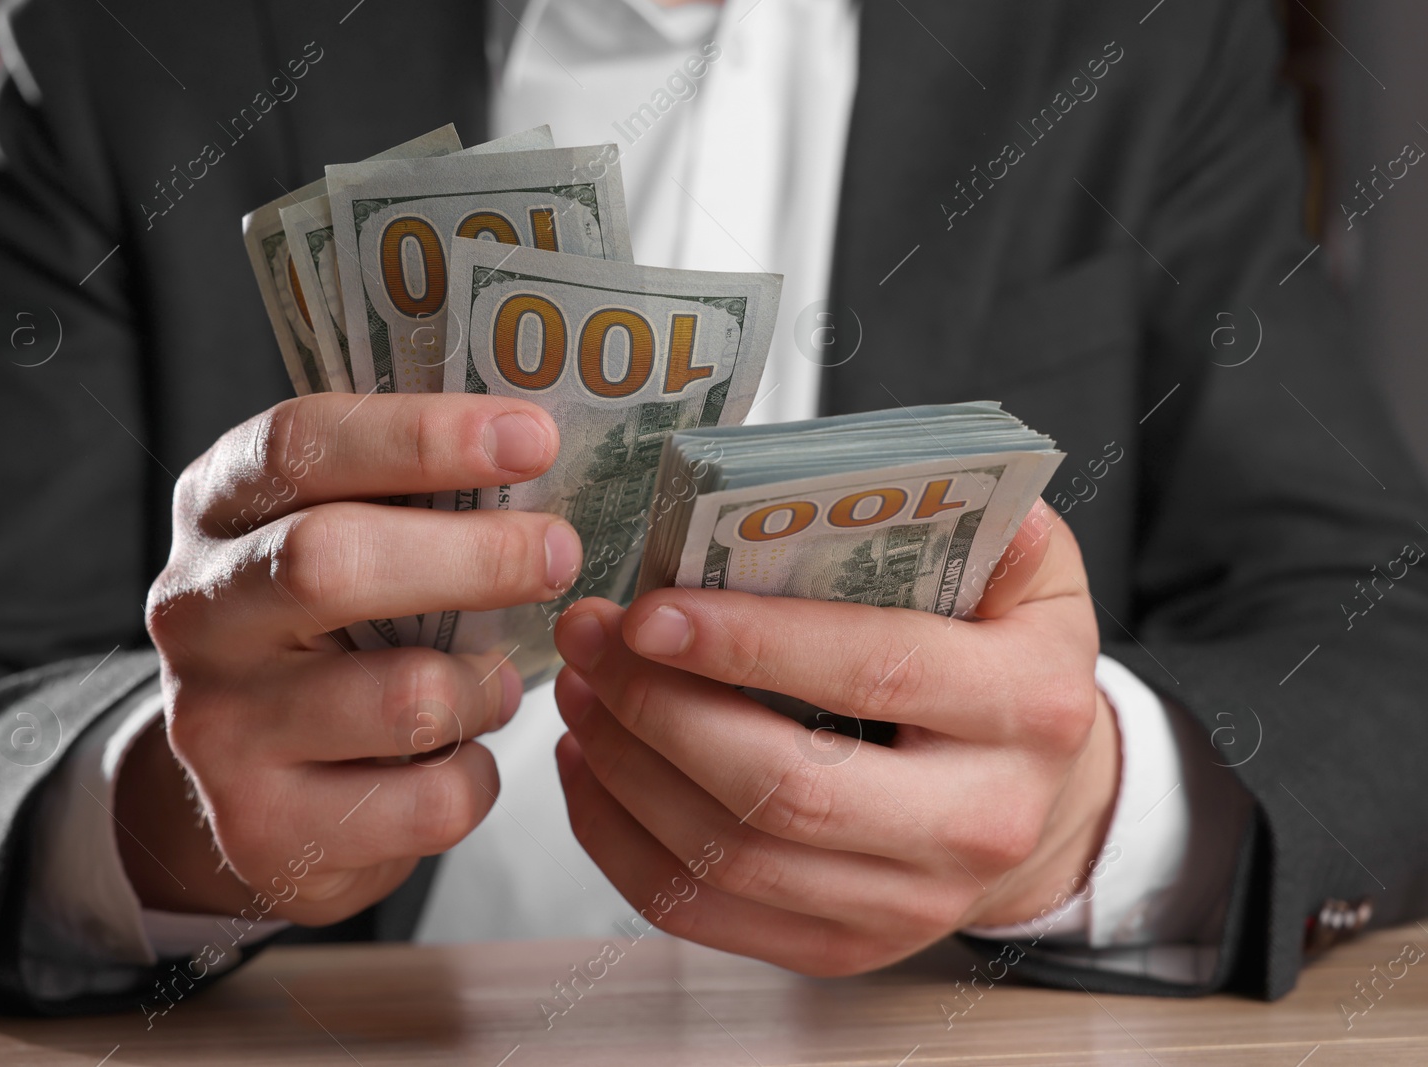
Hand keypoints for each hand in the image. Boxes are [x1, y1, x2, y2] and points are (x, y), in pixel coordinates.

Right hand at [125, 393, 581, 921]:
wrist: (259, 792)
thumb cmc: (337, 637)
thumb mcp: (347, 544)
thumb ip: (412, 497)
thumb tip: (543, 453)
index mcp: (220, 508)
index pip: (301, 444)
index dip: (422, 434)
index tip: (532, 438)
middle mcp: (197, 611)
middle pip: (329, 560)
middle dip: (472, 555)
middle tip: (559, 553)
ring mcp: (218, 727)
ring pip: (401, 697)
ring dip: (485, 688)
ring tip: (498, 686)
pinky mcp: (264, 828)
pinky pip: (426, 801)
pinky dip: (476, 778)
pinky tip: (460, 762)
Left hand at [550, 501, 1118, 975]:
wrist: (1041, 801)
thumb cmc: (1008, 661)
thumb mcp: (1028, 575)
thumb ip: (974, 519)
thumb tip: (898, 483)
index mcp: (1026, 706)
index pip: (876, 671)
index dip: (751, 643)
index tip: (647, 610)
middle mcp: (979, 822)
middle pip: (789, 787)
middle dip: (661, 709)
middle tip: (588, 640)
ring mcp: (911, 904)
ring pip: (734, 857)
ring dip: (627, 772)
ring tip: (578, 691)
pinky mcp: (844, 949)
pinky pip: (706, 912)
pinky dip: (622, 842)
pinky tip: (591, 768)